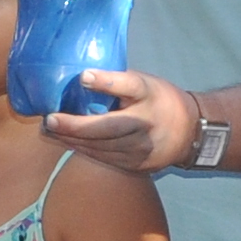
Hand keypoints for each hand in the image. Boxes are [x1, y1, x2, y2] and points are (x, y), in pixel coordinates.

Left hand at [45, 67, 199, 175]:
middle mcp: (147, 122)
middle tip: (50, 119)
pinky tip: (66, 141)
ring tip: (50, 131)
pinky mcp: (136, 164)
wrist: (190, 132)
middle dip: (77, 125)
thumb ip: (119, 84)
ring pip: (102, 146)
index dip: (106, 82)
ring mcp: (142, 147)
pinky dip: (82, 149)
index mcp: (150, 94)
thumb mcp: (146, 84)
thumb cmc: (159, 100)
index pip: (129, 85)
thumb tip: (79, 78)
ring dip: (72, 139)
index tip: (83, 76)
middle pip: (109, 126)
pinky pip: (104, 158)